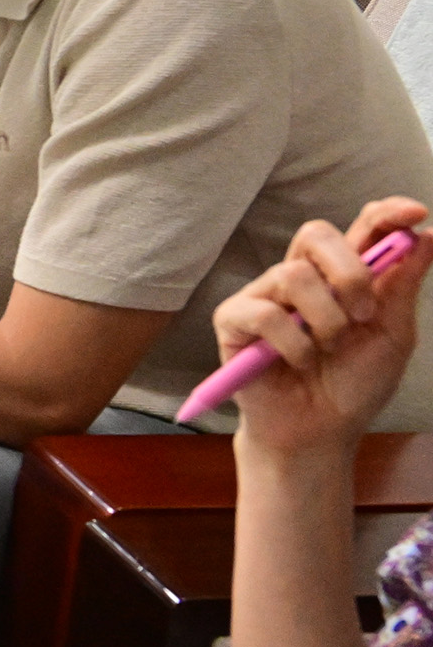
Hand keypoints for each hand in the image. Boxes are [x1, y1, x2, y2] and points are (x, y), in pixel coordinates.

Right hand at [215, 197, 430, 456]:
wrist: (320, 432)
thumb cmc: (354, 385)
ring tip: (328, 349)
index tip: (415, 213)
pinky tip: (296, 362)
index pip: (360, 227)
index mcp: (343, 277)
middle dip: (350, 271)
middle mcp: (302, 277)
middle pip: (317, 233)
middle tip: (364, 313)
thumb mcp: (392, 336)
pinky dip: (292, 344)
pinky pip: (264, 312)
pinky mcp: (233, 319)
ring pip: (293, 273)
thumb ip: (402, 287)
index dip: (385, 214)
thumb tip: (426, 235)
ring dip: (325, 319)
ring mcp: (265, 295)